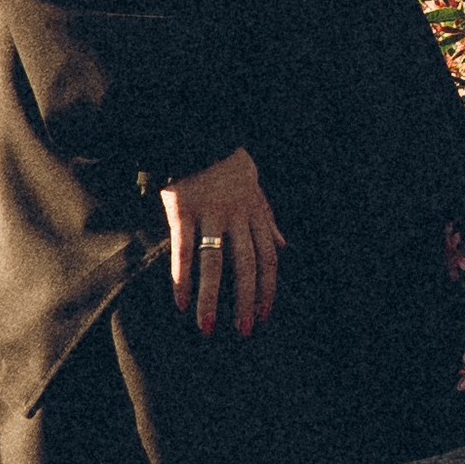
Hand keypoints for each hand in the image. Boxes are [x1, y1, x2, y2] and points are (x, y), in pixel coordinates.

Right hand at [162, 147, 284, 336]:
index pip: (267, 258)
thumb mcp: (255, 189)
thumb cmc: (228, 165)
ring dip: (211, 299)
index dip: (267, 288)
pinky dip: (182, 278)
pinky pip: (184, 250)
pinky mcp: (183, 210)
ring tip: (208, 327)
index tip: (264, 315)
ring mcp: (210, 214)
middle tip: (243, 330)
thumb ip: (268, 219)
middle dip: (245, 301)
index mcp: (255, 214)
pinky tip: (181, 302)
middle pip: (245, 266)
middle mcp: (237, 217)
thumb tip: (284, 244)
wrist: (198, 133)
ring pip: (214, 263)